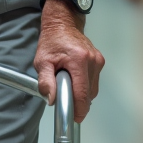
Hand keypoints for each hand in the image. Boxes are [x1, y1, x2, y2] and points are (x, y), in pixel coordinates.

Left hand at [34, 0, 104, 122]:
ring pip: (93, 90)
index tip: (73, 117)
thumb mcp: (42, 61)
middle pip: (89, 94)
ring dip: (81, 94)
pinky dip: (84, 86)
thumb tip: (51, 99)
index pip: (82, 93)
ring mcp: (98, 61)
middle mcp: (93, 60)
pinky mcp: (99, 61)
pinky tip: (74, 80)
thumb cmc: (52, 41)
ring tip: (67, 85)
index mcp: (79, 60)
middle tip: (63, 99)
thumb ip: (45, 81)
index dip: (78, 109)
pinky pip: (94, 82)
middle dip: (77, 102)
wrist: (62, 24)